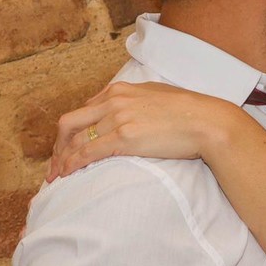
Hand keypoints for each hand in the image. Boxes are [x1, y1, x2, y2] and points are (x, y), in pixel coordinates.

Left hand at [47, 82, 234, 180]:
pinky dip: (72, 164)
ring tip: (57, 176)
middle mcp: (114, 100)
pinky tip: (67, 175)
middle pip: (70, 123)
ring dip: (62, 159)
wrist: (208, 121)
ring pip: (75, 139)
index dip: (73, 131)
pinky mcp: (124, 137)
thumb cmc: (190, 112)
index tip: (69, 147)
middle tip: (57, 164)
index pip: (84, 110)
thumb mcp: (158, 97)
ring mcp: (118, 117)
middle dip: (59, 145)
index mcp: (121, 89)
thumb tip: (129, 115)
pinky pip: (87, 152)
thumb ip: (137, 102)